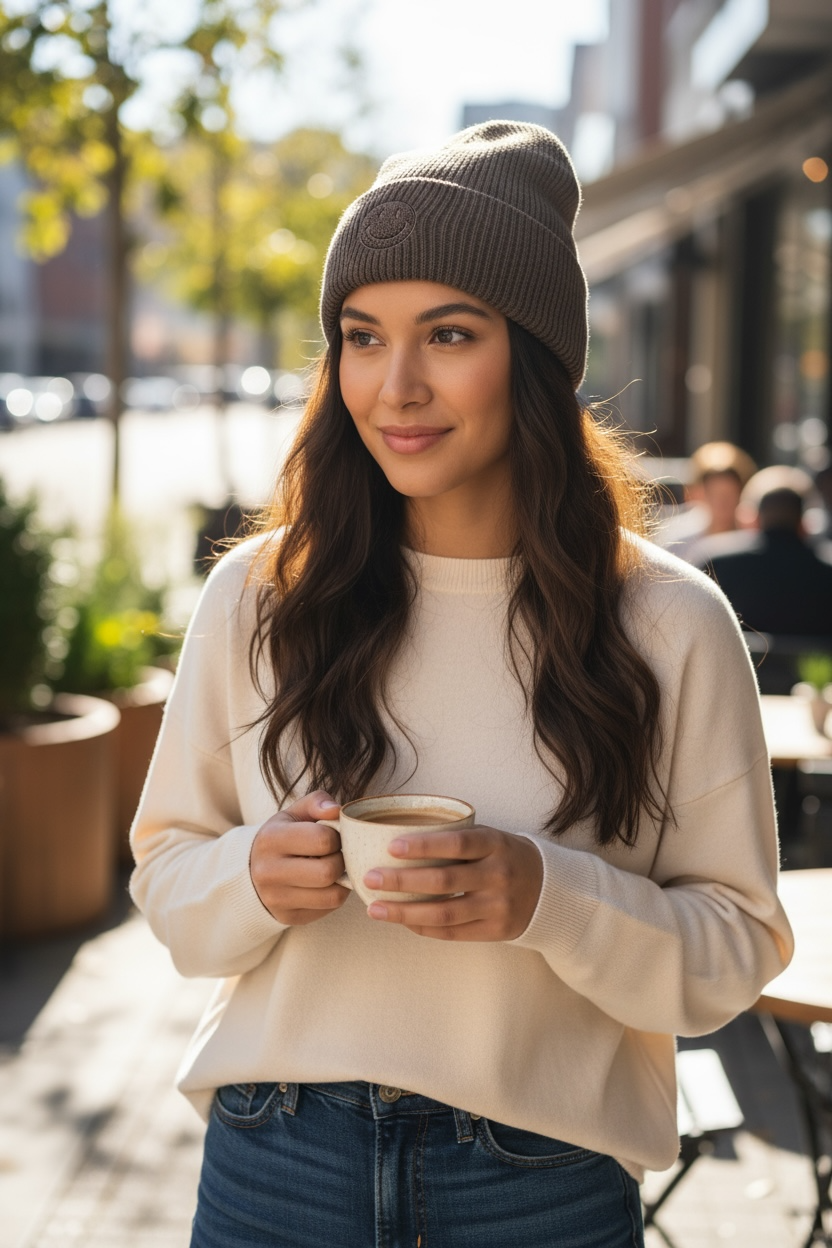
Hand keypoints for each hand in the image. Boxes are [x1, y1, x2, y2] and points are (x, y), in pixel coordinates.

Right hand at [250, 790, 348, 925]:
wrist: (252, 870)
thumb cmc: (283, 836)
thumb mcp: (294, 813)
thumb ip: (316, 802)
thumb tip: (336, 810)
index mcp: (271, 839)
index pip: (322, 840)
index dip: (337, 837)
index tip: (333, 837)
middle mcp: (268, 871)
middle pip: (327, 871)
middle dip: (341, 861)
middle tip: (337, 855)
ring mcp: (276, 898)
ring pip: (332, 895)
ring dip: (342, 881)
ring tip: (334, 869)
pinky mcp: (287, 917)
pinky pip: (328, 909)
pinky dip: (334, 895)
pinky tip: (326, 884)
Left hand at [363, 825, 542, 941]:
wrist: (549, 889)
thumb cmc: (505, 856)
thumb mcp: (490, 837)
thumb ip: (455, 839)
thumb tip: (398, 840)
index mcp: (496, 844)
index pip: (456, 844)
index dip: (423, 845)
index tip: (391, 847)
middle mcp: (498, 875)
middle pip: (443, 881)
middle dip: (402, 881)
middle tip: (370, 878)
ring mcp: (497, 906)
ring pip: (444, 913)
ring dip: (404, 911)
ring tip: (374, 908)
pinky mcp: (495, 931)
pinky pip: (452, 933)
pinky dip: (423, 927)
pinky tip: (401, 920)